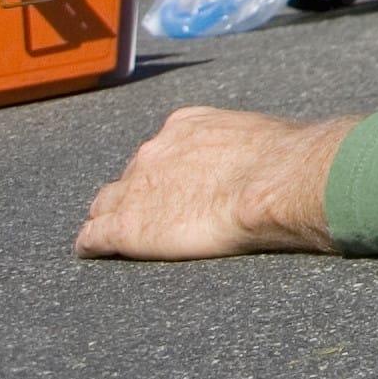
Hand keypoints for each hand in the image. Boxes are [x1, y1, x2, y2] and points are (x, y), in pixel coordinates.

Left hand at [78, 108, 354, 258]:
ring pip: (104, 205)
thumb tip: (260, 160)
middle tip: (156, 215)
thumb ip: (239, 148)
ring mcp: (134, 189)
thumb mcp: (259, 138)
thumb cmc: (285, 161)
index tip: (176, 188)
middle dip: (138, 194)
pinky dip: (93, 245)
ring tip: (114, 237)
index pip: (159, 150)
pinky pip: (92, 238)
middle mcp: (152, 150)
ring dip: (109, 217)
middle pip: (130, 176)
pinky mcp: (125, 227)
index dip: (164, 173)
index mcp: (183, 126)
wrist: (276, 183)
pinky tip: (95, 252)